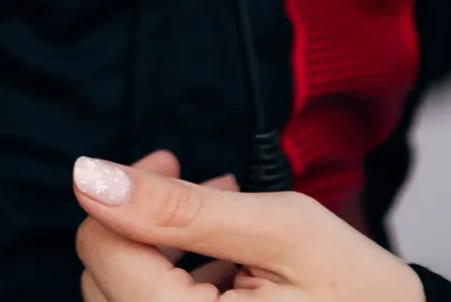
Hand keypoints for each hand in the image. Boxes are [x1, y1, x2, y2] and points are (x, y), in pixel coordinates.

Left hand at [74, 154, 424, 301]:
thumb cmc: (360, 294)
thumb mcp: (280, 231)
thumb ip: (180, 206)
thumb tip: (90, 177)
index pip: (101, 251)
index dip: (125, 194)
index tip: (171, 162)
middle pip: (104, 277)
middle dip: (145, 221)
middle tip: (202, 185)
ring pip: (124, 298)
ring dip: (161, 250)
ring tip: (224, 217)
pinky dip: (179, 283)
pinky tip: (228, 261)